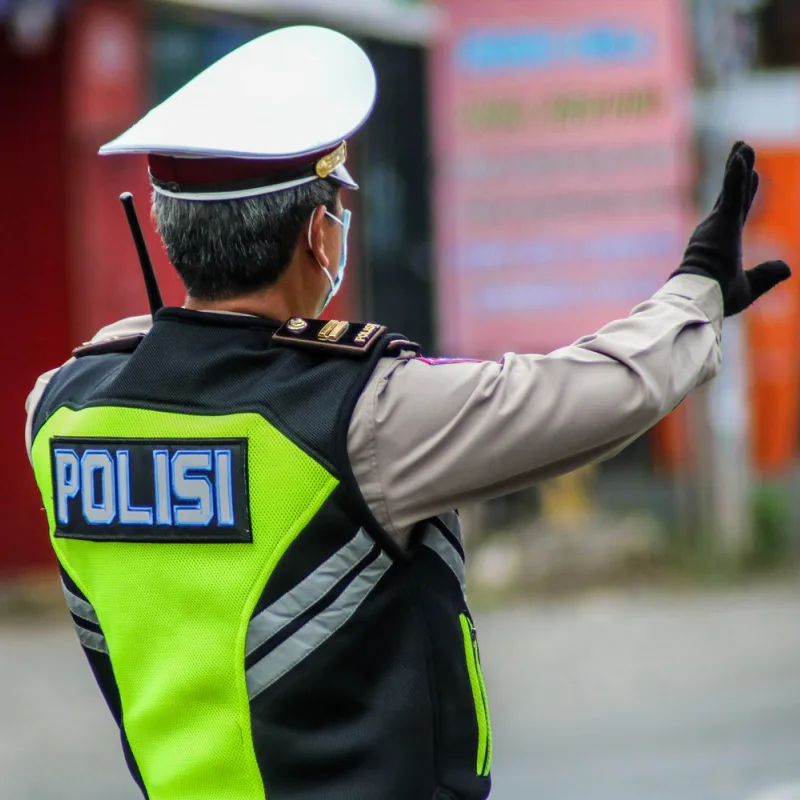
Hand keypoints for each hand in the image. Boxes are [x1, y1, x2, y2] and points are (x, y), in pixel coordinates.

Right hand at [672, 141, 790, 315]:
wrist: (701, 297)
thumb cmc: (717, 296)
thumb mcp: (749, 286)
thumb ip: (767, 274)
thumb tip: (787, 267)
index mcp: (723, 242)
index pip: (736, 210)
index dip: (744, 191)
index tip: (752, 174)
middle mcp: (718, 229)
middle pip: (733, 193)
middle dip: (739, 170)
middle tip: (742, 148)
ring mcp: (718, 224)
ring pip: (732, 188)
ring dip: (738, 164)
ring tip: (743, 144)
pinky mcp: (722, 221)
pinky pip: (731, 192)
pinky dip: (736, 174)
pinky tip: (740, 156)